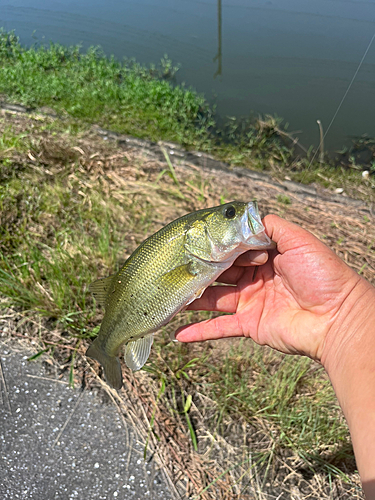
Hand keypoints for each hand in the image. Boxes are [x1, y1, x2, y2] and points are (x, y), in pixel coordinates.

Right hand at [176, 214, 365, 362]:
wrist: (337, 318)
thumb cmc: (322, 275)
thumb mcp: (299, 240)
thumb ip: (270, 226)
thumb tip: (245, 218)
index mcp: (266, 256)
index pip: (233, 249)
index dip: (215, 246)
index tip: (192, 242)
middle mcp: (255, 278)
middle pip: (220, 273)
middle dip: (198, 270)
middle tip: (172, 268)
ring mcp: (251, 302)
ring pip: (214, 299)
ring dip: (191, 300)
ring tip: (167, 296)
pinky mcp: (250, 325)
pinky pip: (220, 329)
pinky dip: (200, 333)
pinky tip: (178, 335)